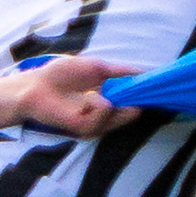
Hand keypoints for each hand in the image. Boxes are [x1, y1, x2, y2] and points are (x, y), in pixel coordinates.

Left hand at [12, 57, 142, 138]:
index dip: (149, 92)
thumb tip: (146, 71)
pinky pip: (104, 116)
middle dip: (142, 99)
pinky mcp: (85, 128)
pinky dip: (99, 104)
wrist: (32, 88)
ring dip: (116, 99)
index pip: (136, 99)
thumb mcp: (96, 67)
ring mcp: (97, 122)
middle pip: (135, 111)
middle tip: (145, 87)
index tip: (163, 83)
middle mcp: (107, 113)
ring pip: (123, 115)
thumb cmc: (59, 76)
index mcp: (110, 98)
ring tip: (95, 90)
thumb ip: (120, 71)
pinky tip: (87, 99)